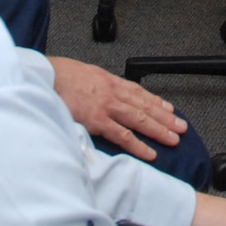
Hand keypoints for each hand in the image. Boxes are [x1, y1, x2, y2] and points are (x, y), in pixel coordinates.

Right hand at [50, 57, 185, 160]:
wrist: (45, 76)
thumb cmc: (59, 75)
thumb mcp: (84, 73)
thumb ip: (96, 84)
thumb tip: (101, 93)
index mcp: (109, 81)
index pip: (138, 92)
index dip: (155, 101)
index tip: (168, 109)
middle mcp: (112, 92)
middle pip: (145, 107)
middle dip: (165, 118)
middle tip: (181, 127)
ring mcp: (107, 107)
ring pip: (140, 120)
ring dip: (159, 130)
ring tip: (173, 139)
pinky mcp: (97, 121)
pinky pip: (122, 135)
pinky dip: (138, 145)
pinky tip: (150, 152)